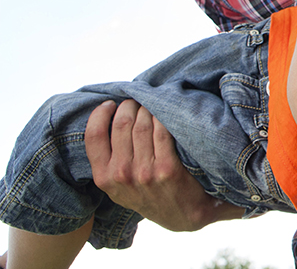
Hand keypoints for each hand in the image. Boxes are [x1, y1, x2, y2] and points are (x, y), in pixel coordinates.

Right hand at [85, 100, 244, 229]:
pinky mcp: (167, 168)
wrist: (183, 215)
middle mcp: (121, 175)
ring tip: (152, 106)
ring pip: (143, 125)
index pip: (93, 136)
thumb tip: (104, 121)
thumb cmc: (150, 195)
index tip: (110, 104)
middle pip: (121, 124)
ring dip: (149, 109)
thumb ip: (108, 162)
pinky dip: (165, 118)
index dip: (100, 114)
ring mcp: (145, 172)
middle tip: (138, 102)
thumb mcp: (118, 187)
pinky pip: (163, 132)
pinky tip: (167, 113)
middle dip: (130, 106)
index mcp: (104, 178)